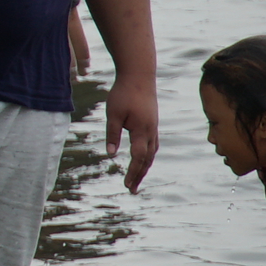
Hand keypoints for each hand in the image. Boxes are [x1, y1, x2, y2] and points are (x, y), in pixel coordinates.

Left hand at [104, 72, 158, 191]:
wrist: (139, 75)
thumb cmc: (123, 93)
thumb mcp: (112, 114)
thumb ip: (112, 134)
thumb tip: (111, 155)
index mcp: (142, 130)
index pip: (138, 158)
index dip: (133, 173)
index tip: (126, 185)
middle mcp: (151, 131)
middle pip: (147, 159)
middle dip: (139, 175)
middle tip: (131, 190)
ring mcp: (154, 127)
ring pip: (152, 152)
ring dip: (144, 167)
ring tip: (136, 178)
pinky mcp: (152, 122)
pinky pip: (152, 144)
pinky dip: (147, 155)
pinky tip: (142, 159)